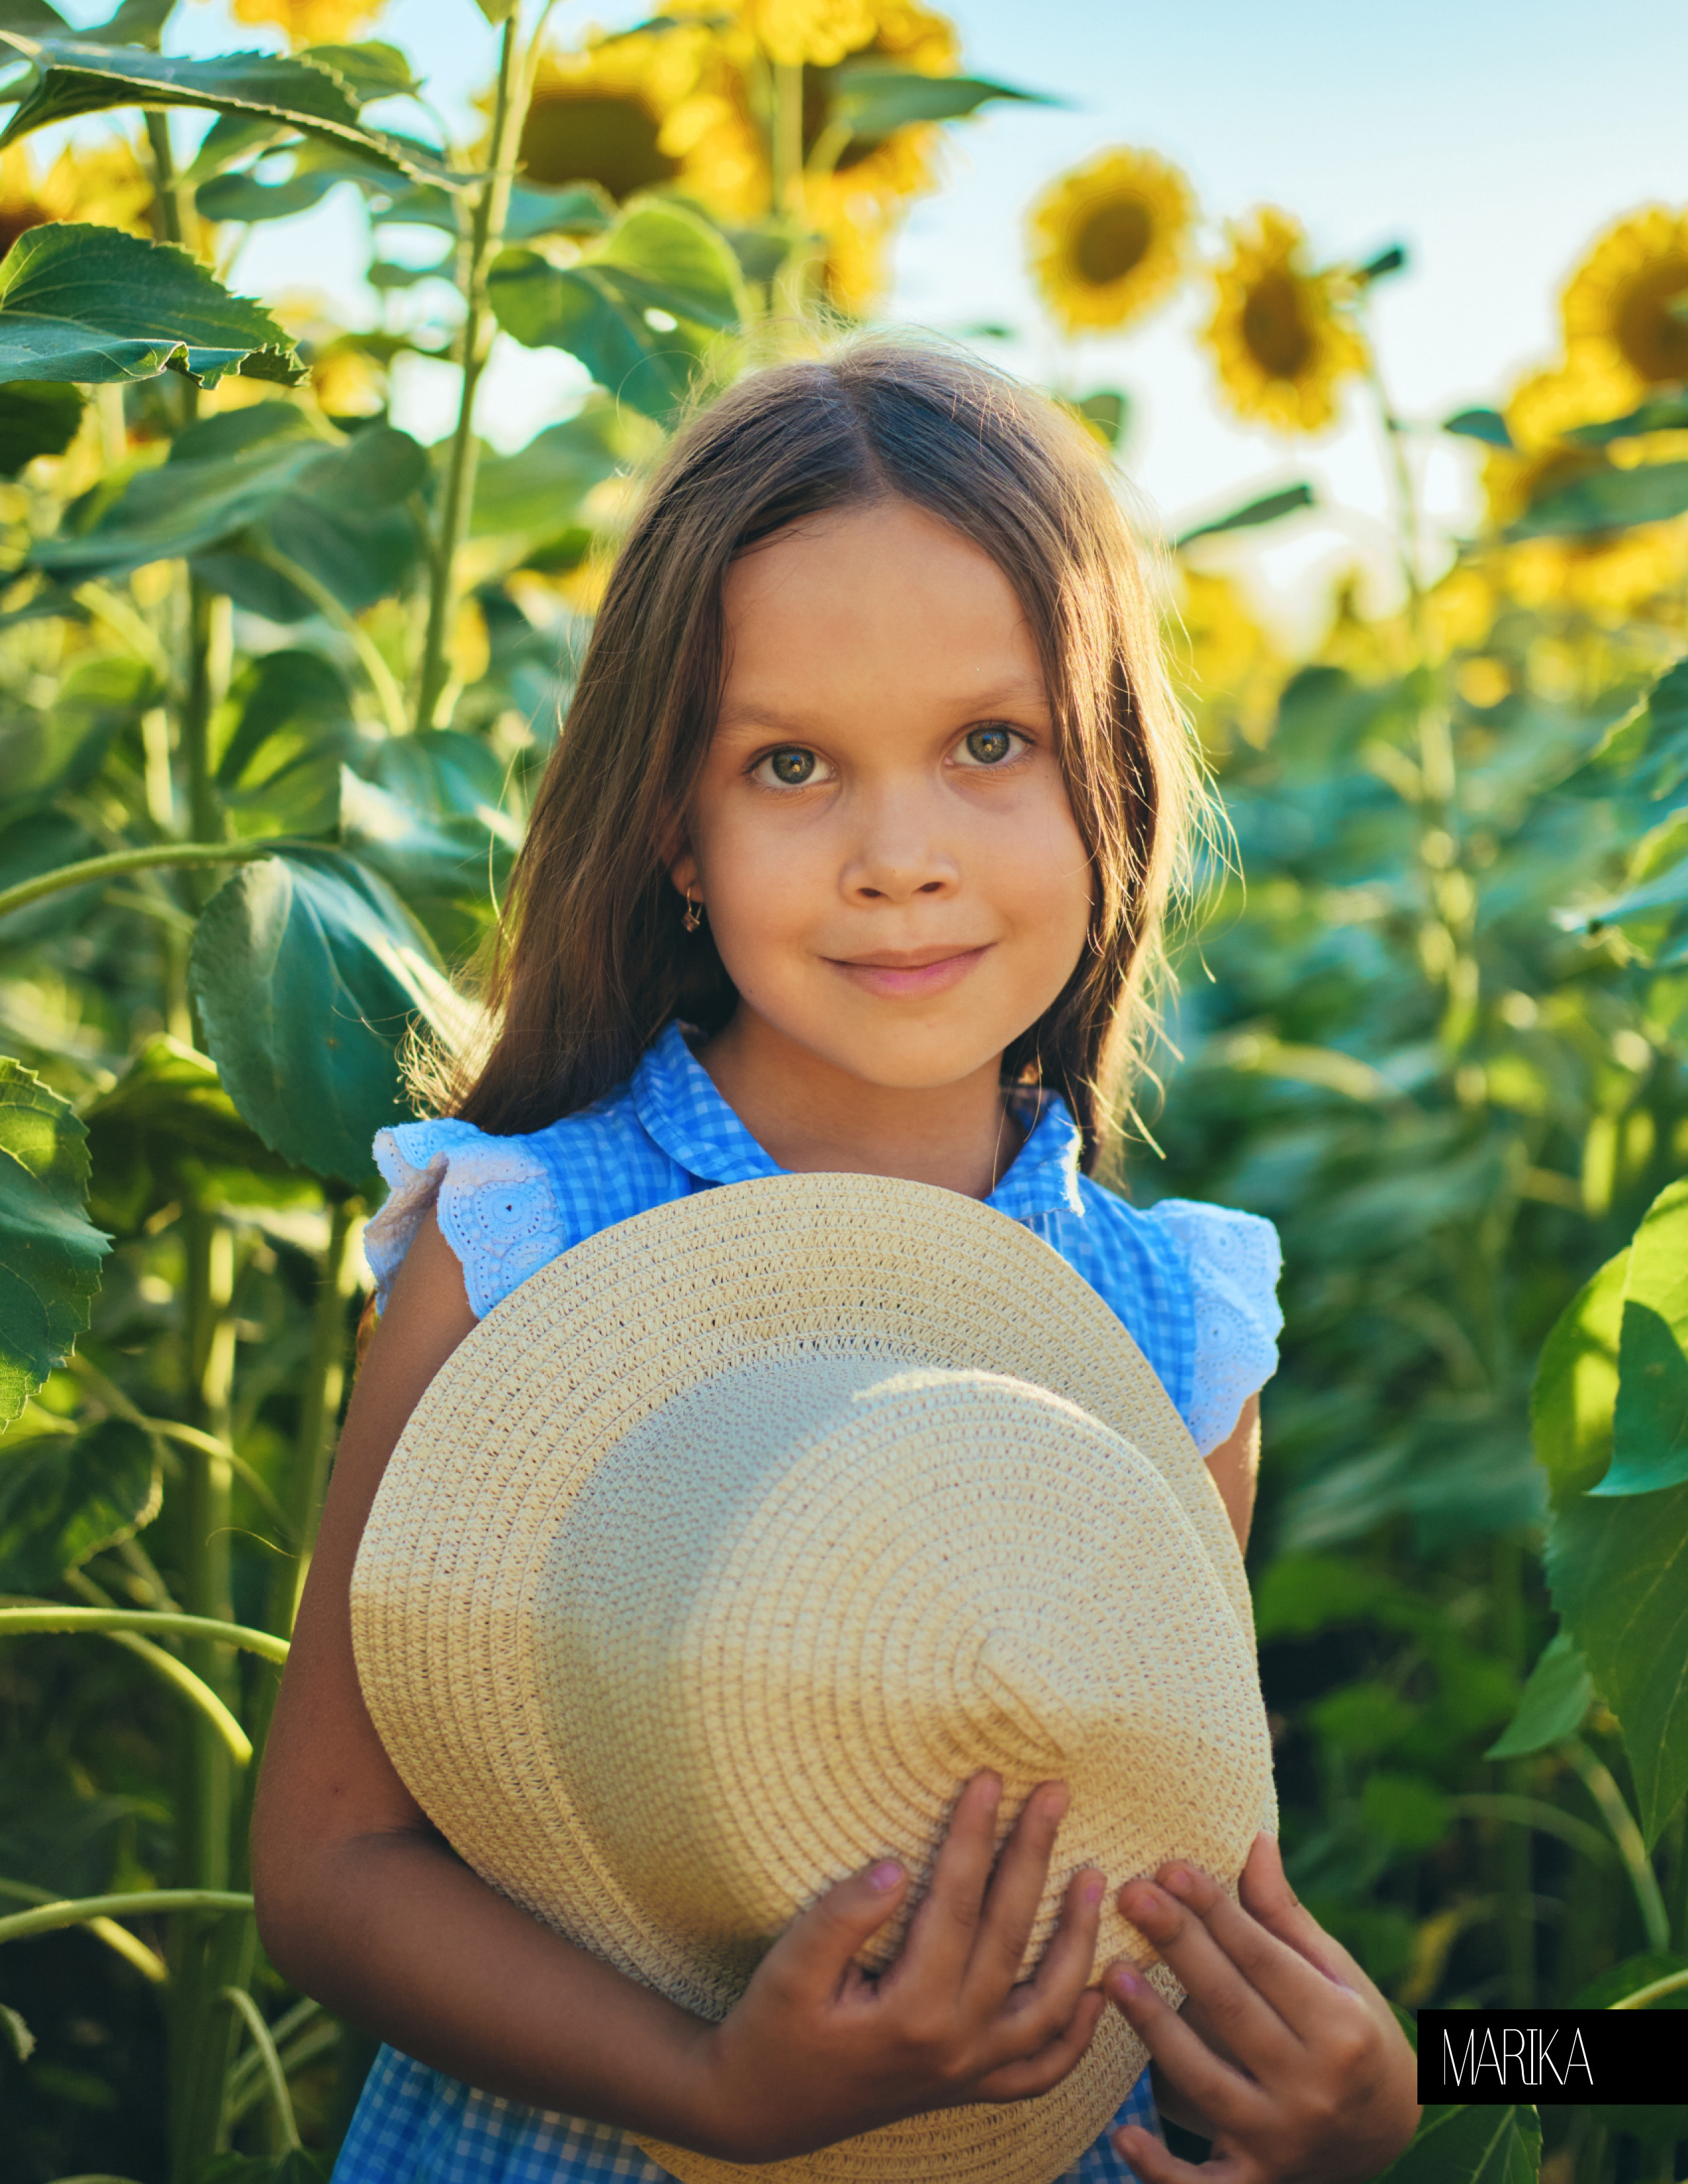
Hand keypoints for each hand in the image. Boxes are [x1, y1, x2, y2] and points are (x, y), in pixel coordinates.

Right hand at [687, 1771, 1106, 2161]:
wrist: (761, 2109)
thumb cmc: (770, 2030)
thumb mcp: (788, 1968)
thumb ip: (841, 1917)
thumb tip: (894, 1867)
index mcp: (911, 2012)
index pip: (955, 1903)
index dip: (972, 1835)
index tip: (987, 1778)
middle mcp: (954, 2045)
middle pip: (1010, 1936)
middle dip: (1033, 1855)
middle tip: (1054, 1792)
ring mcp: (968, 2072)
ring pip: (1046, 2006)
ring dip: (1077, 1938)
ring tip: (1093, 1875)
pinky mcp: (968, 2086)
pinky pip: (1039, 2070)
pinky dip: (1074, 2036)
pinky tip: (1094, 1992)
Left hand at [1103, 1834, 1418, 2183]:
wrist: (1387, 2139)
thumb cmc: (1353, 2035)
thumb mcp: (1337, 1975)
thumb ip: (1286, 1917)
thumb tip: (1253, 1840)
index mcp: (1340, 2028)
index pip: (1265, 1960)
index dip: (1215, 1911)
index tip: (1168, 1867)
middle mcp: (1313, 2087)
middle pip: (1232, 2008)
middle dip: (1179, 1946)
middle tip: (1130, 1893)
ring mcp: (1281, 2140)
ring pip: (1206, 2081)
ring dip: (1155, 2028)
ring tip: (1113, 1973)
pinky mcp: (1254, 2183)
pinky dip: (1162, 2169)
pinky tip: (1123, 2136)